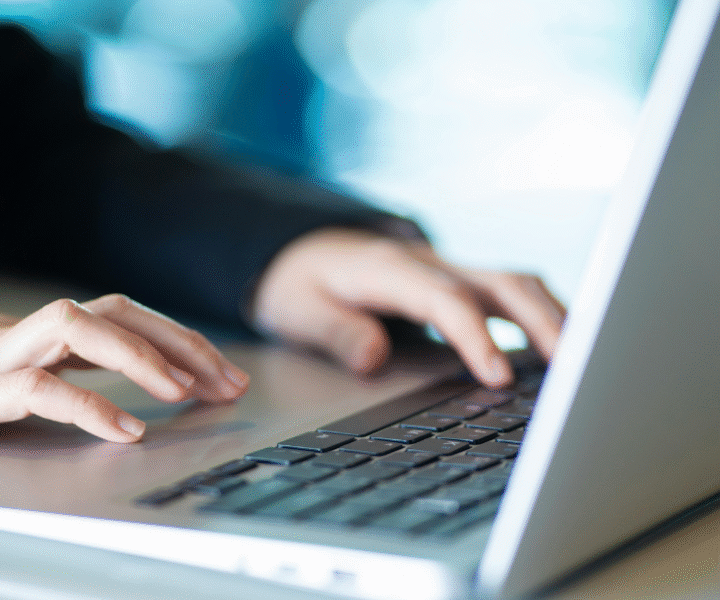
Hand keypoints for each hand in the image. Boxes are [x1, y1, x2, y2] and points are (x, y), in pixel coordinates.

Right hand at [0, 294, 248, 456]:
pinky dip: (83, 405)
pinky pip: (27, 387)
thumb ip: (37, 385)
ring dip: (140, 356)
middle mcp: (8, 335)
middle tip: (230, 381)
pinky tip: (124, 430)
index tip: (221, 372)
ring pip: (74, 328)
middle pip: (111, 309)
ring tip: (186, 393)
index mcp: (20, 336)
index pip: (114, 316)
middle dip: (179, 340)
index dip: (174, 338)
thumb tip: (101, 403)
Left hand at [249, 227, 565, 386]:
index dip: (476, 337)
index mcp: (387, 269)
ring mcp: (447, 269)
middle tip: (577, 368)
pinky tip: (558, 350)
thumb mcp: (296, 310)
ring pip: (515, 282)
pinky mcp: (456, 281)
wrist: (300, 249)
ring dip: (553, 317)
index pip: (445, 300)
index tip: (500, 379)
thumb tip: (375, 359)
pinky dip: (538, 317)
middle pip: (500, 280)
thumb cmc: (300, 283)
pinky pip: (507, 293)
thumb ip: (334, 332)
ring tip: (585, 362)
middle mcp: (428, 263)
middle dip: (544, 321)